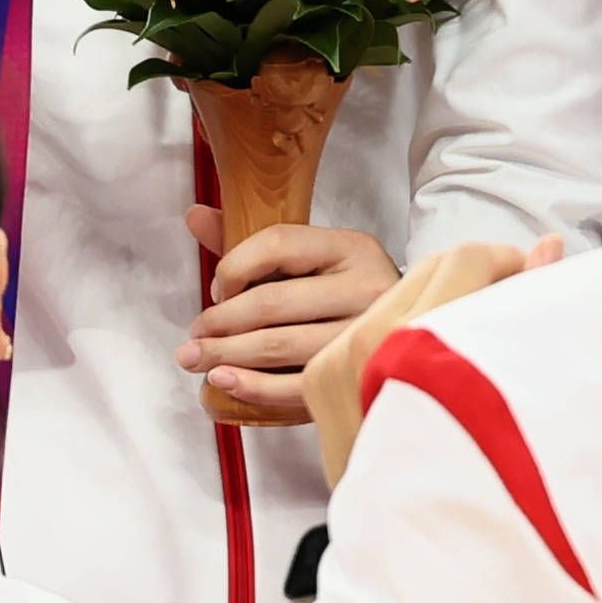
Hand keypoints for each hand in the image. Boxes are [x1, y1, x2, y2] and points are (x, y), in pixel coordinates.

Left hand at [185, 212, 395, 423]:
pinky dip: (253, 386)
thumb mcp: (308, 263)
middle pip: (272, 301)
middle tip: (194, 338)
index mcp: (351, 248)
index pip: (278, 243)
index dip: (232, 268)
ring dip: (226, 355)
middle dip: (219, 322)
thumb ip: (251, 246)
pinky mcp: (357, 375)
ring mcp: (365, 334)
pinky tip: (224, 380)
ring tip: (197, 359)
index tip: (216, 292)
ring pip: (279, 344)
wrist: (408, 337)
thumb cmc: (343, 298)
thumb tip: (195, 216)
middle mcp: (365, 287)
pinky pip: (296, 385)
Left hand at [306, 232, 564, 483]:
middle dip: (471, 278)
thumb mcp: (505, 393)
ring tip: (465, 346)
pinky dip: (400, 331)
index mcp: (418, 347)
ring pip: (395, 293)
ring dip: (434, 304)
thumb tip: (546, 245)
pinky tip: (428, 368)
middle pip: (427, 269)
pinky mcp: (317, 377)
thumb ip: (521, 309)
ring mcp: (333, 362)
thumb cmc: (467, 479)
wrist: (403, 547)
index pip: (463, 260)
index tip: (526, 284)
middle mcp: (366, 347)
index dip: (504, 263)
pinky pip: (365, 325)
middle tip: (502, 312)